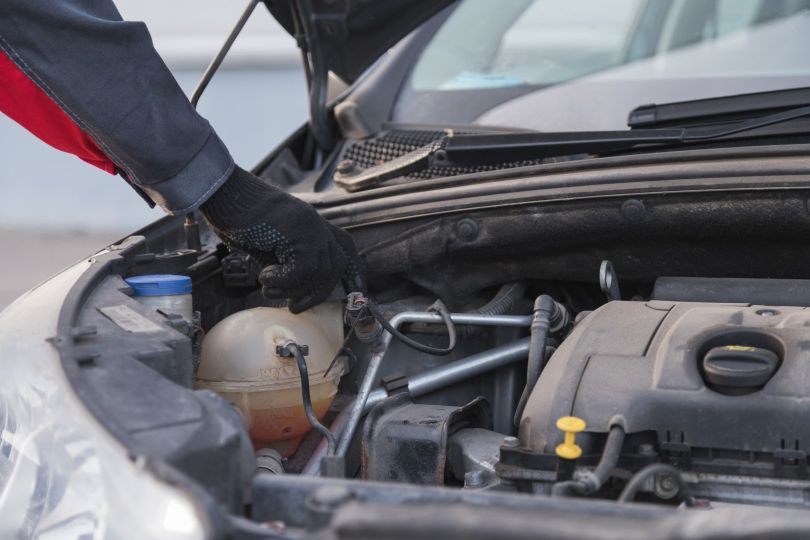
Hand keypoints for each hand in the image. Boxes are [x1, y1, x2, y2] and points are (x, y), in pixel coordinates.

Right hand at [201, 167, 363, 312]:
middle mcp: (315, 223)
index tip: (354, 290)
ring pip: (319, 270)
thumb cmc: (239, 219)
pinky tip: (265, 276)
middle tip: (295, 306)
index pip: (343, 246)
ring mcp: (309, 225)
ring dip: (292, 288)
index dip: (353, 269)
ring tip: (269, 287)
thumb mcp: (269, 243)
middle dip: (318, 292)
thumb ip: (286, 261)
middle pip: (335, 265)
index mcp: (311, 224)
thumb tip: (294, 289)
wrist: (224, 194)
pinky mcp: (298, 230)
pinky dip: (283, 280)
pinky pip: (303, 268)